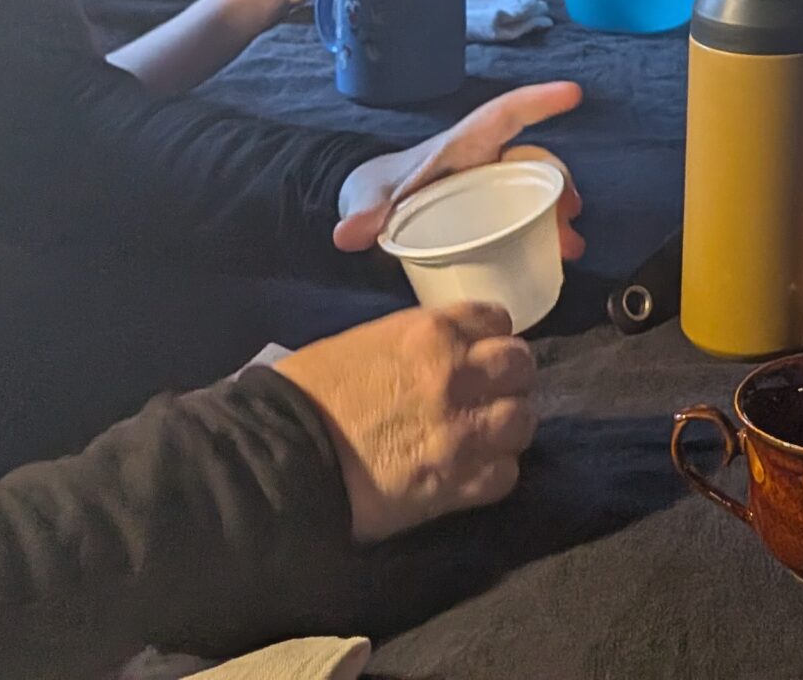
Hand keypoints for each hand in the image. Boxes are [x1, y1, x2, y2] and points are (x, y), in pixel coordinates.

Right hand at [275, 302, 539, 541]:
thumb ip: (417, 343)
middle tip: (488, 396)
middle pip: (520, 366)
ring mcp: (463, 431)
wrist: (279, 457)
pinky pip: (506, 475)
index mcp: (431, 332)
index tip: (481, 353)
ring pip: (523, 420)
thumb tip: (445, 352)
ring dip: (507, 428)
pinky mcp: (457, 483)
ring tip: (485, 439)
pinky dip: (493, 475)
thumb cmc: (308, 395)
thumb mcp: (366, 342)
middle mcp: (457, 375)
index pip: (496, 318)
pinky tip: (472, 474)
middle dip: (508, 379)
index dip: (491, 337)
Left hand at [335, 80, 585, 255]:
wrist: (376, 209)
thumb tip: (347, 234)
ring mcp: (492, 188)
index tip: (572, 93)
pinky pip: (527, 216)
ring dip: (557, 212)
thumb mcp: (370, 197)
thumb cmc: (380, 189)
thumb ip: (365, 212)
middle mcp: (485, 161)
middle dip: (557, 180)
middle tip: (571, 210)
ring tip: (569, 245)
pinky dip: (546, 234)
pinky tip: (556, 256)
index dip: (537, 101)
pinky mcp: (493, 215)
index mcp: (461, 146)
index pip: (502, 115)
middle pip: (530, 159)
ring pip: (535, 190)